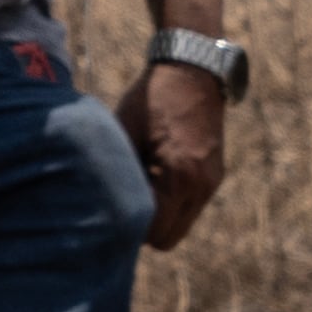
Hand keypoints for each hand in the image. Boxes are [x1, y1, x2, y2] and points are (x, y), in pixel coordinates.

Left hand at [120, 60, 225, 248]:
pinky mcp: (214, 177)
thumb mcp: (125, 130)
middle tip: (120, 200)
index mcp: (178, 177)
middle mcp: (201, 187)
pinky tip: (152, 176)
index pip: (154, 231)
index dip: (128, 225)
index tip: (108, 209)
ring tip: (137, 184)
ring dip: (159, 216)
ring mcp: (211, 184)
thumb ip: (118, 169)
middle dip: (144, 227)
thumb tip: (98, 198)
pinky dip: (171, 203)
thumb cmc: (152, 99)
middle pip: (169, 238)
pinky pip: (190, 207)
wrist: (193, 73)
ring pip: (181, 225)